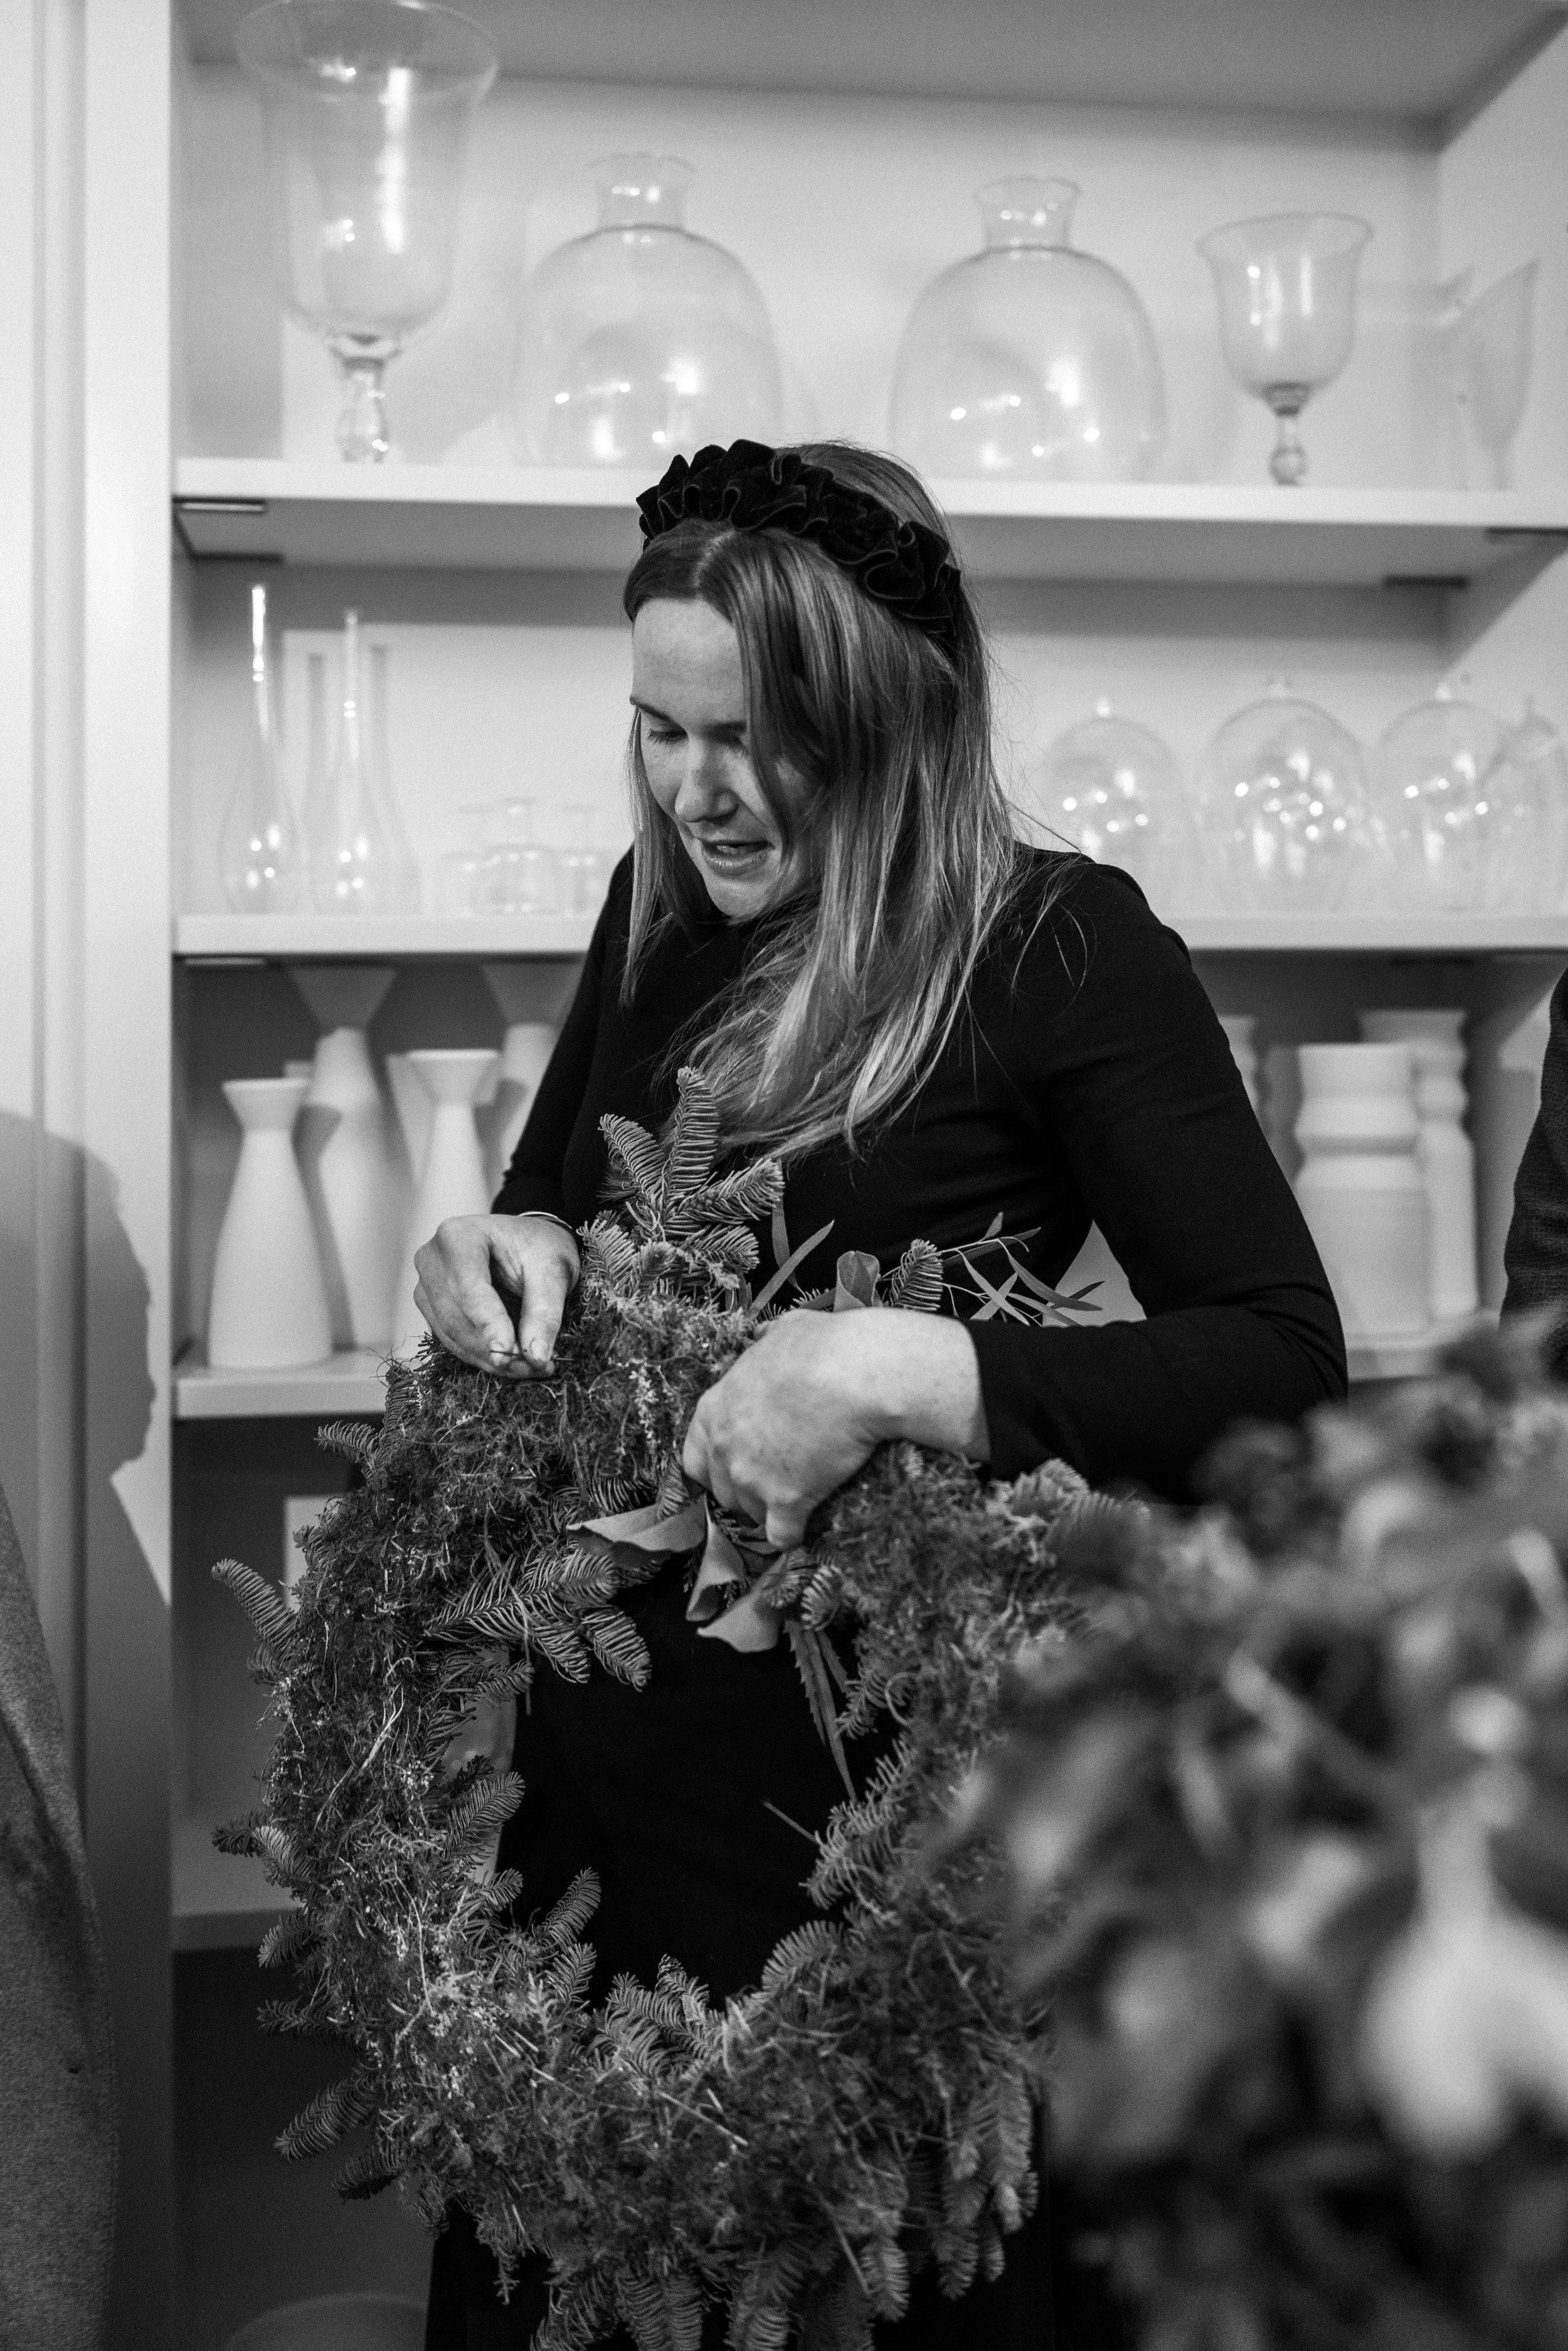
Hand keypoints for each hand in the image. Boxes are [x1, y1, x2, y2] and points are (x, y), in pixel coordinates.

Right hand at [413, 1213, 578, 1378]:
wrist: (528, 1241)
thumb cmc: (539, 1246)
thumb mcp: (553, 1271)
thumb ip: (544, 1313)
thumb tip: (536, 1357)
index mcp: (458, 1235)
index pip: (468, 1288)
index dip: (488, 1325)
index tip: (509, 1354)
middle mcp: (432, 1258)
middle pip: (455, 1316)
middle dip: (492, 1348)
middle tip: (532, 1367)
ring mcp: (426, 1284)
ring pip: (451, 1334)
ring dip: (488, 1358)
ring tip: (529, 1367)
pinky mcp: (431, 1307)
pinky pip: (451, 1340)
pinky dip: (481, 1355)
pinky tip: (510, 1361)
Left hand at [682, 1308, 987, 1547]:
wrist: (855, 1373)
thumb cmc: (823, 1346)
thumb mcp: (785, 1331)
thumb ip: (768, 1342)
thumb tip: (773, 1336)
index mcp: (715, 1408)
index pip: (694, 1457)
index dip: (717, 1465)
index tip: (738, 1466)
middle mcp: (724, 1448)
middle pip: (722, 1490)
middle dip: (744, 1491)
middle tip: (775, 1482)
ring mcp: (751, 1479)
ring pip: (750, 1514)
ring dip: (770, 1512)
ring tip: (797, 1501)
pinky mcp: (785, 1502)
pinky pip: (781, 1536)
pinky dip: (793, 1534)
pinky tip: (807, 1526)